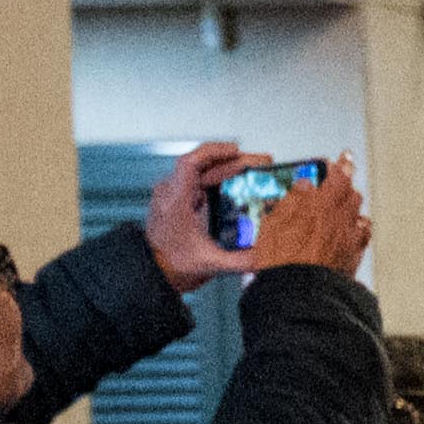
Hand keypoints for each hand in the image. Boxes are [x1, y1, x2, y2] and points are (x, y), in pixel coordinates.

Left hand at [142, 141, 265, 287]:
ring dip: (228, 169)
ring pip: (203, 172)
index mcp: (175, 201)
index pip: (190, 163)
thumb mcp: (211, 263)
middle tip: (261, 164)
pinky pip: (200, 182)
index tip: (237, 151)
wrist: (153, 272)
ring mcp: (174, 195)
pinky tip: (239, 184)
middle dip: (234, 161)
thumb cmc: (172, 265)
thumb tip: (270, 255)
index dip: (214, 152)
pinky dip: (221, 179)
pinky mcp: (179, 200)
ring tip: (255, 171)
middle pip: (203, 165)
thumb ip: (243, 260)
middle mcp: (171, 192)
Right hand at [245, 158, 371, 277]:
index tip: (344, 157)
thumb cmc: (282, 260)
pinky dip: (358, 228)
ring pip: (358, 214)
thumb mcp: (274, 222)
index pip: (338, 176)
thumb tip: (304, 186)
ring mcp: (351, 238)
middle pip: (351, 194)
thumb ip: (292, 200)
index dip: (342, 164)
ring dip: (350, 207)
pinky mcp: (354, 256)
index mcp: (322, 205)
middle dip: (345, 186)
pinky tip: (352, 229)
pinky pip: (362, 236)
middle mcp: (342, 219)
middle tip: (337, 182)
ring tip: (341, 206)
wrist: (300, 292)